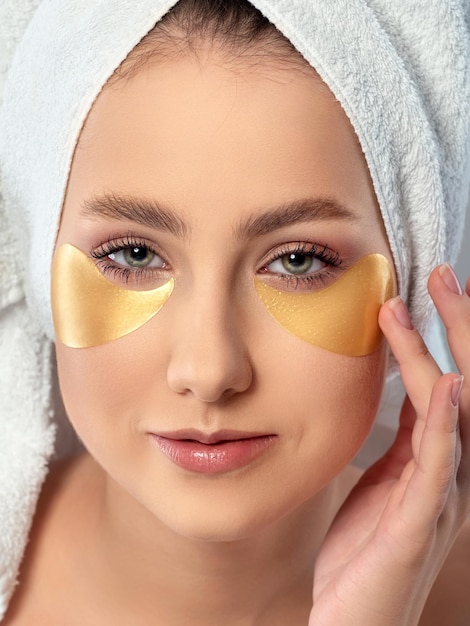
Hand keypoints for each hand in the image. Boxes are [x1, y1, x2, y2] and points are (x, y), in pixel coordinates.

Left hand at [308, 265, 469, 625]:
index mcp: (436, 461)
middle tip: (444, 277)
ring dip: (443, 360)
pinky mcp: (418, 524)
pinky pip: (438, 466)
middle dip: (456, 331)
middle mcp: (449, 474)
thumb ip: (402, 440)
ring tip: (436, 310)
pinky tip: (447, 388)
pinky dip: (445, 425)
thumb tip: (409, 393)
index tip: (428, 291)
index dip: (440, 337)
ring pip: (455, 417)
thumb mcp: (384, 481)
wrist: (353, 620)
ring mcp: (439, 498)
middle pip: (463, 387)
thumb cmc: (367, 550)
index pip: (446, 384)